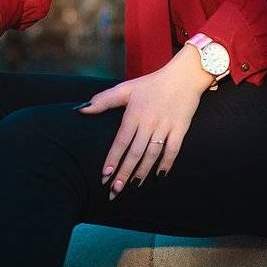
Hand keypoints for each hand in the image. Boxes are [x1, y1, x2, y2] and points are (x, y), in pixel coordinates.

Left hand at [78, 47, 214, 198]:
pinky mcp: (180, 129)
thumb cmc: (152, 84)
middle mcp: (149, 122)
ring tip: (132, 186)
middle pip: (135, 152)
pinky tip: (159, 175)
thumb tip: (82, 110)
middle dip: (124, 172)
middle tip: (115, 190)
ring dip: (142, 171)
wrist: (184, 76)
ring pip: (152, 153)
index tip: (105, 175)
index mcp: (134, 113)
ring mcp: (165, 126)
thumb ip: (104, 100)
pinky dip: (166, 163)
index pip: (121, 141)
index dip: (113, 158)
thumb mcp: (126, 88)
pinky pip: (173, 149)